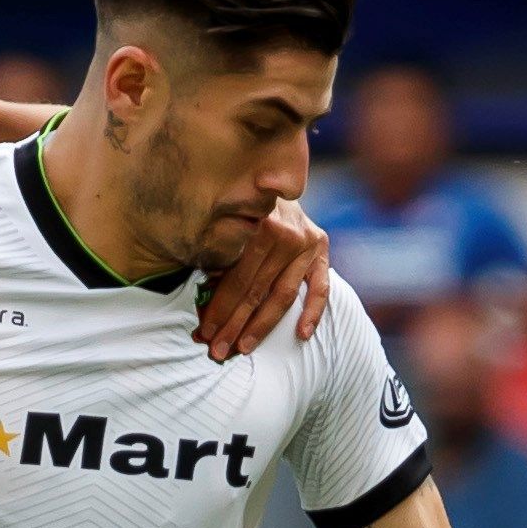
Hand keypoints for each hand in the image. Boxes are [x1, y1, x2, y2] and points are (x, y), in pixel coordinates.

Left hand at [192, 198, 330, 361]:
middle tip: (219, 351)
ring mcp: (307, 244)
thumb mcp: (226, 223)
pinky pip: (321, 287)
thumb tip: (204, 301)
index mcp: (260, 225)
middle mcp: (287, 234)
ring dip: (262, 326)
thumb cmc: (240, 207)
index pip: (237, 279)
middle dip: (235, 324)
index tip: (205, 333)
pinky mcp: (322, 249)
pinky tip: (302, 334)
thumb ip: (220, 258)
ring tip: (245, 347)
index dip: (220, 308)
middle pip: (257, 291)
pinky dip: (313, 312)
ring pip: (283, 295)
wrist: (272, 177)